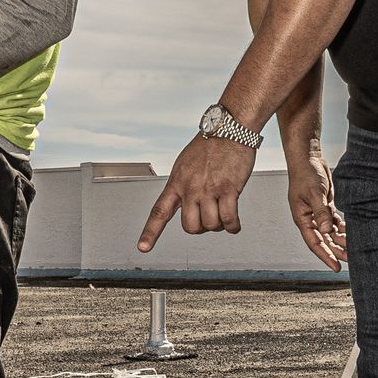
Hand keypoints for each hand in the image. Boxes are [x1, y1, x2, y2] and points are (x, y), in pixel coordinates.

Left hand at [138, 130, 257, 249]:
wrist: (229, 129)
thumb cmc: (210, 145)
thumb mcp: (185, 164)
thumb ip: (182, 185)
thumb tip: (185, 203)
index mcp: (177, 182)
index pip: (159, 212)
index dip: (150, 232)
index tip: (143, 247)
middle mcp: (190, 187)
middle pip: (190, 226)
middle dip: (200, 228)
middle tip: (208, 219)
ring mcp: (209, 189)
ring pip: (210, 225)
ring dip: (218, 226)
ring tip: (223, 215)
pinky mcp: (228, 189)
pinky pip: (228, 219)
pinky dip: (232, 226)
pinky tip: (234, 224)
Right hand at [287, 150, 346, 271]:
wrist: (308, 158)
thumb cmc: (306, 174)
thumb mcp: (315, 193)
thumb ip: (321, 212)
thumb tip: (327, 231)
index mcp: (302, 218)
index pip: (314, 243)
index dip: (325, 256)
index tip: (336, 267)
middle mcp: (309, 218)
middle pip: (324, 240)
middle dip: (336, 250)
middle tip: (351, 261)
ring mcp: (317, 212)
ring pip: (330, 231)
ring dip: (341, 239)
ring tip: (354, 247)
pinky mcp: (325, 205)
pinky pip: (334, 221)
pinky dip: (342, 227)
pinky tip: (352, 231)